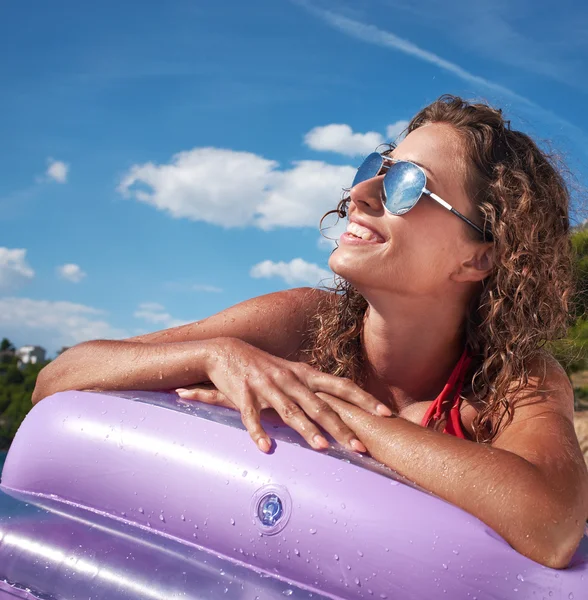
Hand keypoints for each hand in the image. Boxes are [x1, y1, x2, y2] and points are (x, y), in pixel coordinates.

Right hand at [175, 337, 391, 452]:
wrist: (226, 352)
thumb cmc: (264, 367)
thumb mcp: (292, 373)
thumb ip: (313, 388)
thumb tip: (340, 404)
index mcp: (305, 374)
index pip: (341, 386)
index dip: (365, 399)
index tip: (386, 413)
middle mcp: (290, 379)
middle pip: (320, 405)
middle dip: (341, 427)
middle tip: (360, 448)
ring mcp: (267, 386)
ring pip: (290, 410)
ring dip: (306, 429)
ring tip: (322, 448)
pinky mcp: (243, 394)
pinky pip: (252, 416)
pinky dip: (258, 431)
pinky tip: (266, 447)